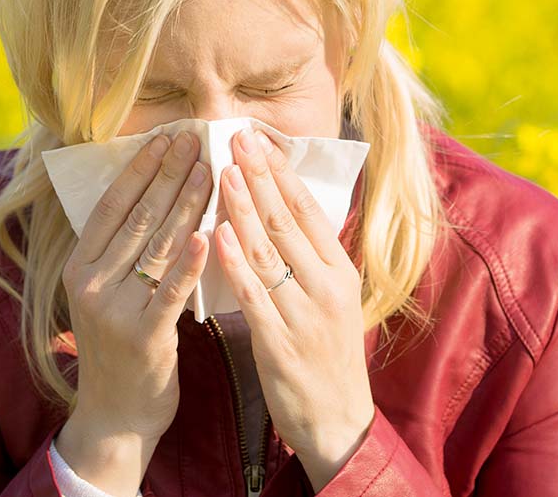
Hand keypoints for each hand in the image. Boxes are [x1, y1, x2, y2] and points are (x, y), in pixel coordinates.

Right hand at [56, 131, 212, 492]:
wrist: (117, 415)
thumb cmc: (120, 347)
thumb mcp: (105, 294)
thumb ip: (121, 252)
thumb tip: (154, 194)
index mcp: (78, 267)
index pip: (112, 206)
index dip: (140, 169)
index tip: (166, 137)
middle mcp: (89, 284)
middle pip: (137, 218)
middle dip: (169, 175)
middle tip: (195, 139)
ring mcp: (113, 310)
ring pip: (157, 246)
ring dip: (186, 204)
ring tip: (211, 169)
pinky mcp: (142, 336)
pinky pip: (172, 290)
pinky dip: (191, 260)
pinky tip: (208, 233)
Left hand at [214, 126, 375, 490]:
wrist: (338, 420)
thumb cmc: (328, 355)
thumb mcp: (332, 299)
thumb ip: (310, 258)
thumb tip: (285, 210)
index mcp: (339, 272)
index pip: (309, 210)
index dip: (282, 173)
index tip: (259, 140)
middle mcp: (326, 286)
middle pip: (288, 221)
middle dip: (260, 176)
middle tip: (236, 137)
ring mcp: (304, 314)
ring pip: (269, 251)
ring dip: (244, 208)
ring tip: (224, 170)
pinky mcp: (280, 343)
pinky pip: (254, 295)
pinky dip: (235, 263)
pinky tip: (217, 234)